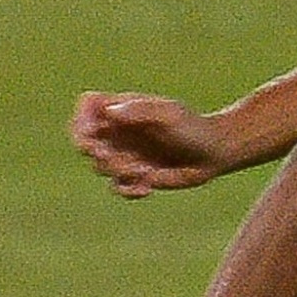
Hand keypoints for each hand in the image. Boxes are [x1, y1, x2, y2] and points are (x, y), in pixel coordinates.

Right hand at [71, 92, 235, 197]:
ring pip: (100, 167)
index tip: (91, 134)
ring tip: (144, 170)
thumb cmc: (193, 127)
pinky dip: (128, 190)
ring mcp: (125, 153)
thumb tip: (109, 113)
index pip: (87, 106)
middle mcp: (119, 130)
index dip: (81, 120)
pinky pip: (116, 187)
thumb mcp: (168, 115)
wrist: (215, 152)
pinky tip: (147, 187)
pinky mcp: (134, 175)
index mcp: (124, 109)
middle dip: (97, 153)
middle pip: (85, 141)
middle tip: (111, 157)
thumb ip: (139, 111)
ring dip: (119, 172)